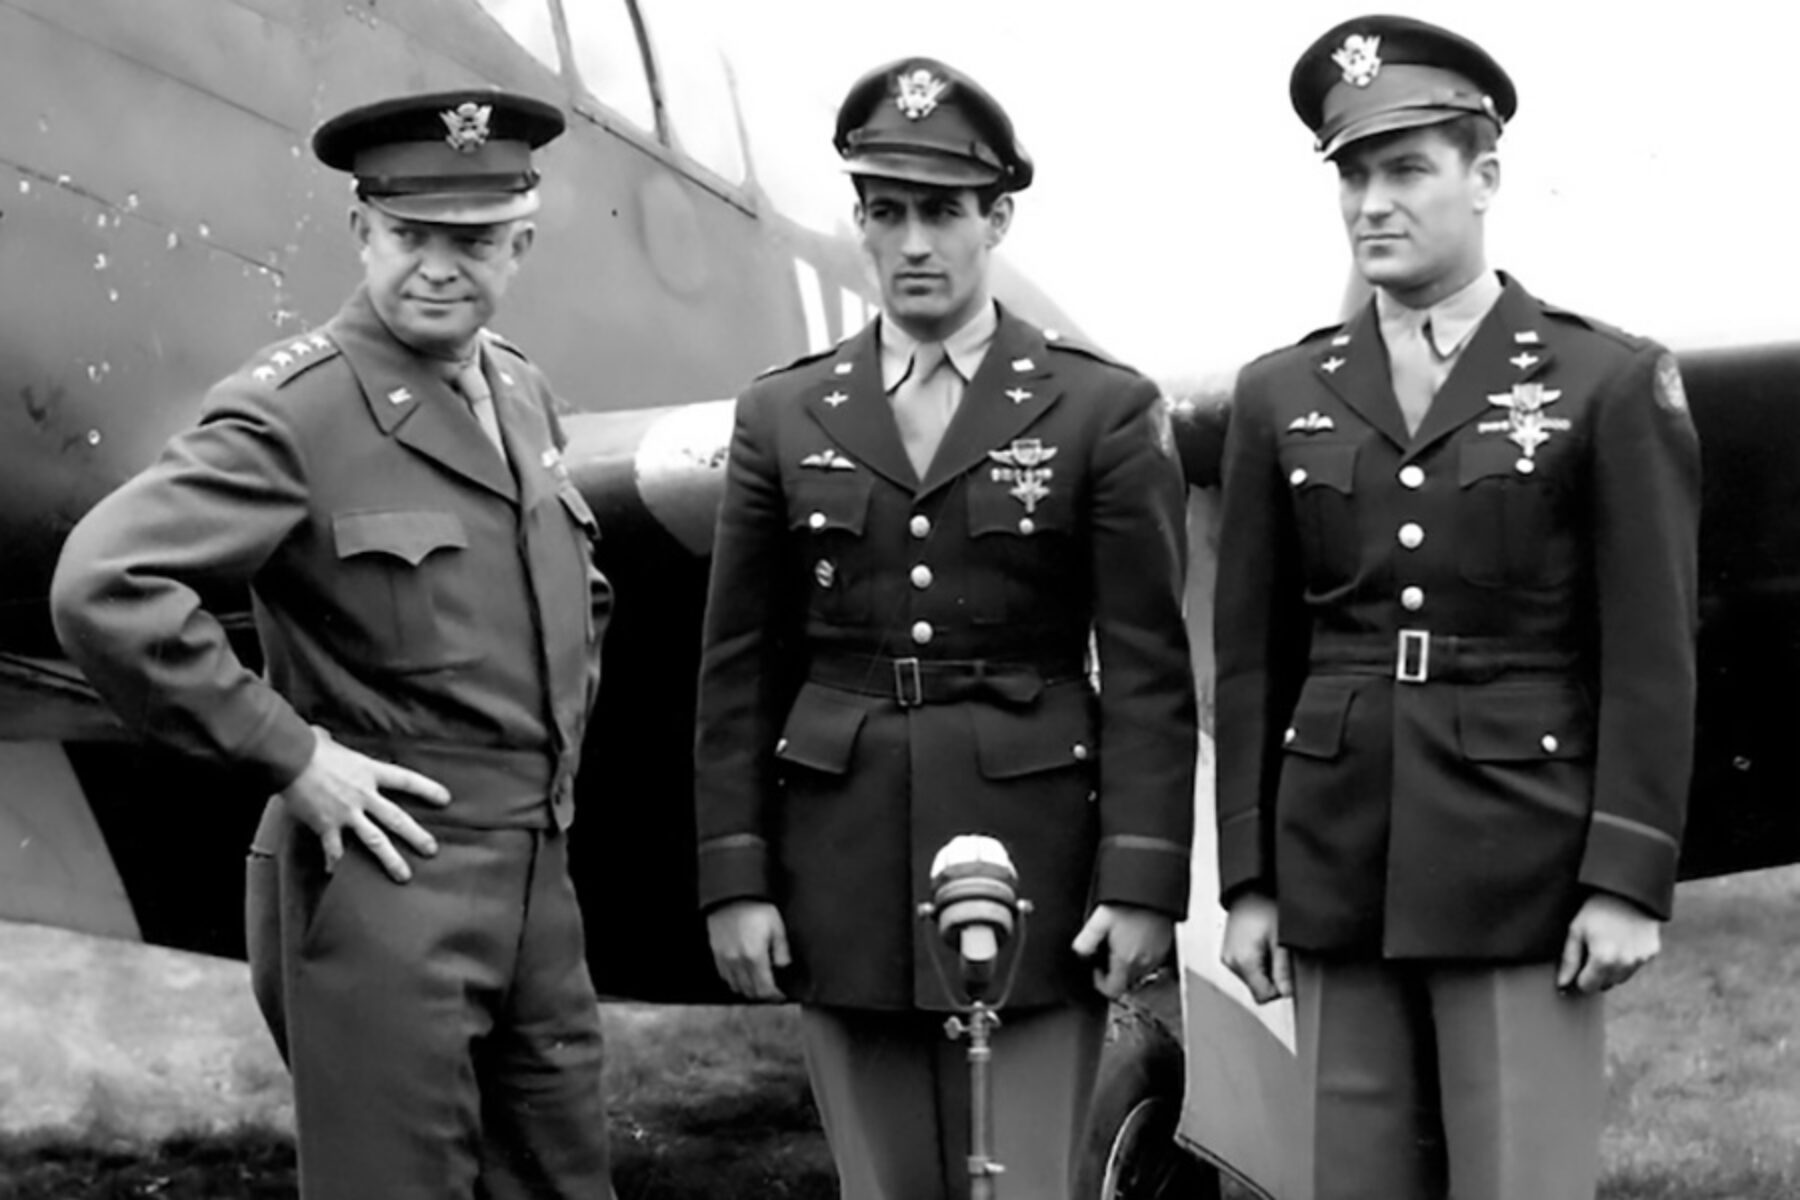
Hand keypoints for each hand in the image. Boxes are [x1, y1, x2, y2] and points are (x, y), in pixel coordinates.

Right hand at [278, 727, 450, 882]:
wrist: (289, 758)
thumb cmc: (309, 745)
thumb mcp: (331, 741)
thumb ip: (334, 744)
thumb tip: (323, 736)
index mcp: (369, 771)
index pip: (406, 780)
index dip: (427, 789)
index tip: (445, 799)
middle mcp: (363, 794)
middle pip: (397, 819)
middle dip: (417, 836)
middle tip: (432, 849)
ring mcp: (346, 812)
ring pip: (375, 841)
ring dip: (391, 859)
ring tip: (404, 875)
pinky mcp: (326, 825)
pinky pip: (334, 850)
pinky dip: (335, 863)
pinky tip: (336, 874)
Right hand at [707, 900, 789, 1000]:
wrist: (728, 896)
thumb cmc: (754, 909)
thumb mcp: (776, 925)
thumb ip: (782, 949)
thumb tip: (784, 966)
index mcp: (754, 957)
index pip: (765, 989)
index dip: (775, 997)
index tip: (781, 997)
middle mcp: (738, 963)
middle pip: (751, 992)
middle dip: (763, 996)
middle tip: (773, 992)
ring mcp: (725, 961)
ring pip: (737, 987)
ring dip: (749, 990)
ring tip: (759, 984)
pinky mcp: (716, 956)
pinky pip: (726, 977)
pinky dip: (736, 981)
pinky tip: (744, 974)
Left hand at [1071, 903, 1173, 999]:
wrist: (1153, 890)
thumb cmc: (1129, 903)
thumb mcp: (1099, 920)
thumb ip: (1086, 941)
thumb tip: (1080, 953)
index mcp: (1126, 960)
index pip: (1113, 991)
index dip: (1100, 984)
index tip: (1096, 969)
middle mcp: (1144, 962)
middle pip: (1126, 982)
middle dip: (1113, 973)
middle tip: (1106, 953)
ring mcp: (1156, 956)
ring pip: (1139, 973)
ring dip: (1127, 965)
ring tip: (1120, 944)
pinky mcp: (1165, 947)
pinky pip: (1151, 961)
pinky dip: (1140, 957)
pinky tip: (1134, 939)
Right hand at [1220, 891, 1291, 1003]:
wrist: (1248, 891)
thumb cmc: (1264, 908)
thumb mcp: (1281, 939)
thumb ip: (1284, 970)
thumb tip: (1288, 993)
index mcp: (1243, 962)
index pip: (1264, 997)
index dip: (1279, 988)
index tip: (1285, 971)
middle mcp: (1231, 963)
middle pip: (1257, 989)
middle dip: (1271, 978)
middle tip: (1278, 953)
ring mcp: (1227, 957)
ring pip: (1252, 979)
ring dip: (1264, 969)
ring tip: (1268, 945)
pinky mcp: (1227, 952)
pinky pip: (1245, 968)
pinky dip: (1256, 962)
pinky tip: (1260, 944)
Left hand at [1557, 891, 1661, 994]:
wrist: (1627, 891)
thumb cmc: (1596, 910)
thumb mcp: (1576, 931)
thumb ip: (1569, 961)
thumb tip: (1561, 986)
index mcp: (1603, 960)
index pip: (1587, 987)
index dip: (1579, 977)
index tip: (1577, 965)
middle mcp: (1624, 964)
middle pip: (1605, 985)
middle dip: (1595, 974)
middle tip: (1591, 951)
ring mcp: (1640, 960)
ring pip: (1620, 978)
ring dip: (1612, 970)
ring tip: (1606, 944)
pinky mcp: (1651, 953)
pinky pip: (1634, 966)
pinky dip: (1627, 960)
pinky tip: (1621, 940)